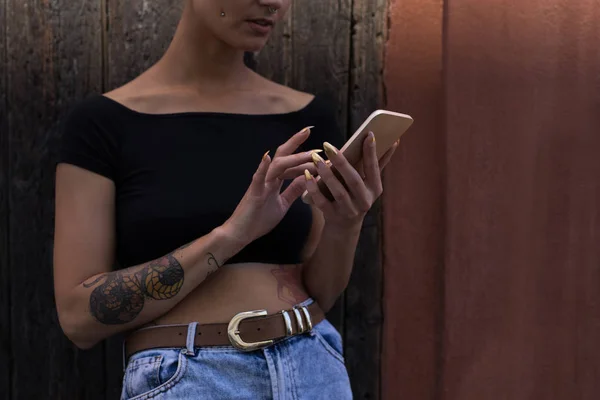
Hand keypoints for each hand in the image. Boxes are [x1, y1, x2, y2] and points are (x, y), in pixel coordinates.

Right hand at [222, 127, 321, 243]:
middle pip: (284, 157)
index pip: (291, 163)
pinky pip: (257, 178)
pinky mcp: (253, 193)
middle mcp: (268, 178)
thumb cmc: (259, 219)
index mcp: (275, 181)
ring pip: (277, 166)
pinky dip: (262, 167)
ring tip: (309, 153)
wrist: (241, 233)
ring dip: (294, 158)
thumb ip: (293, 190)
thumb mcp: (283, 204)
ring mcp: (260, 184)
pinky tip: (267, 156)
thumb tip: (308, 177)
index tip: (320, 150)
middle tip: (313, 136)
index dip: (305, 156)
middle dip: (298, 146)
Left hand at [304, 131, 398, 229]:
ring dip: (326, 174)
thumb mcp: (369, 183)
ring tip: (316, 159)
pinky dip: (313, 189)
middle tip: (328, 145)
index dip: (372, 153)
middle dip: (341, 162)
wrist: (345, 227)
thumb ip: (378, 163)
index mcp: (374, 189)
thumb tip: (394, 140)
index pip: (374, 169)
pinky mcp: (333, 216)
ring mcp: (348, 210)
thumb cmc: (357, 196)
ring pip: (338, 191)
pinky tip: (306, 176)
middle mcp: (364, 201)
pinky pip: (322, 202)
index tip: (368, 134)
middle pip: (353, 180)